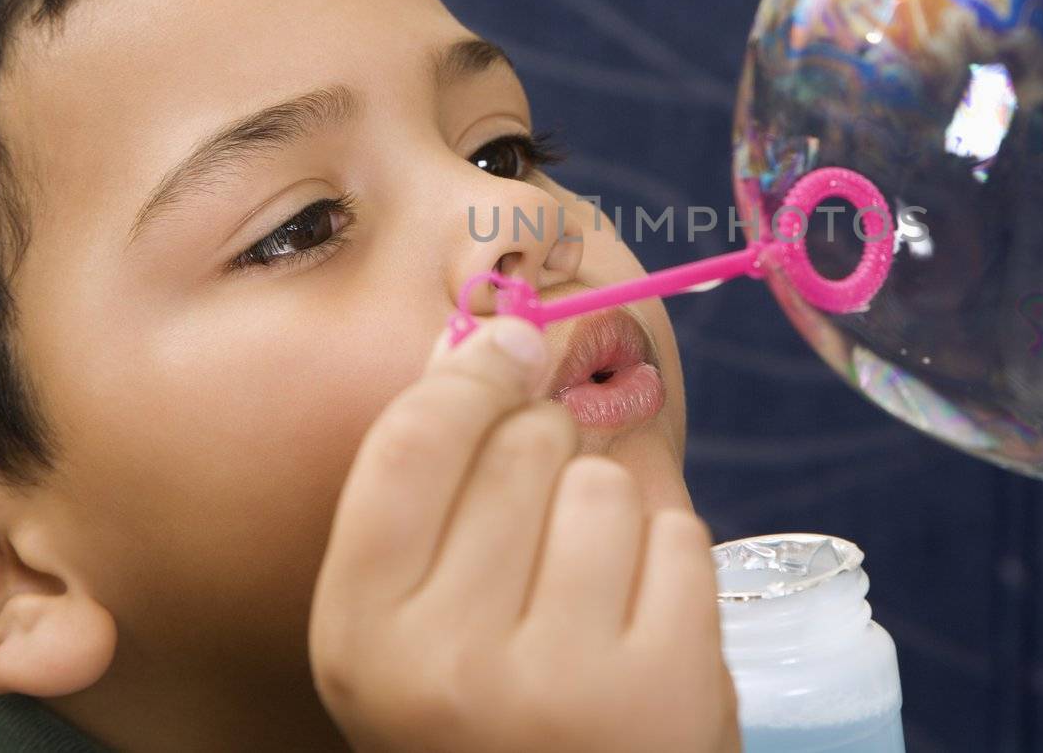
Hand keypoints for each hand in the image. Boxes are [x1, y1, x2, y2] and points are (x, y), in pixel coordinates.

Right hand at [308, 316, 740, 752]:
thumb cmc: (489, 709)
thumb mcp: (416, 620)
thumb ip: (434, 487)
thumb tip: (489, 334)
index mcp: (363, 634)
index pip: (412, 442)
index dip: (469, 373)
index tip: (512, 343)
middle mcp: (448, 662)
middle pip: (522, 443)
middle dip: (548, 447)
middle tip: (544, 522)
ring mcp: (562, 682)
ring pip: (606, 482)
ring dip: (609, 509)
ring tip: (590, 588)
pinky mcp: (665, 691)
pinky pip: (679, 535)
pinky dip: (669, 559)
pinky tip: (642, 618)